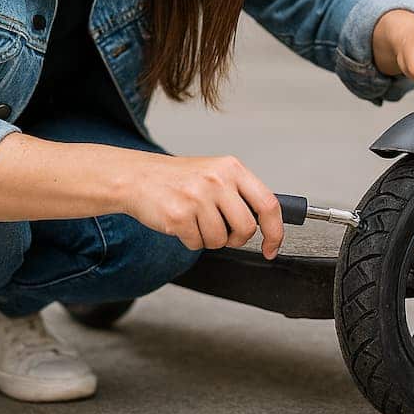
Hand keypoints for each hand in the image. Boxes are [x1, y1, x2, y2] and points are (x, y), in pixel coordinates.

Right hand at [121, 152, 283, 258]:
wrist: (138, 177)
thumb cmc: (178, 178)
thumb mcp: (215, 173)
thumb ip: (240, 193)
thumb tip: (266, 222)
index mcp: (232, 168)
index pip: (268, 203)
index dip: (275, 231)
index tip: (272, 246)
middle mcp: (217, 180)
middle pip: (246, 228)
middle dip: (236, 238)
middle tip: (223, 232)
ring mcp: (198, 198)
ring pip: (221, 240)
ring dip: (209, 239)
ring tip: (196, 220)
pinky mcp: (179, 216)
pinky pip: (197, 244)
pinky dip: (190, 240)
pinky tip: (181, 222)